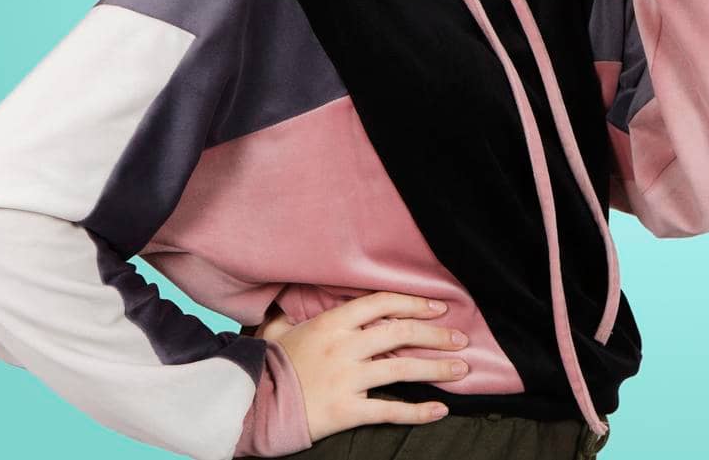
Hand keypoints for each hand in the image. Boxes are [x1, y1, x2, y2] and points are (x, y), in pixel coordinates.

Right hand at [254, 291, 470, 442]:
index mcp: (332, 323)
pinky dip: (418, 411)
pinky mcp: (346, 410)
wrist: (247, 405)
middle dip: (436, 335)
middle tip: (461, 338)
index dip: (415, 302)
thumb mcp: (281, 330)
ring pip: (403, 368)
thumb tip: (295, 296)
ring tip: (461, 369)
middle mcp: (344, 346)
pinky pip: (390, 410)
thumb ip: (298, 313)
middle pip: (401, 333)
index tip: (439, 306)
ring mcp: (346, 378)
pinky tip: (439, 410)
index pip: (383, 303)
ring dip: (437, 368)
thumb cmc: (266, 366)